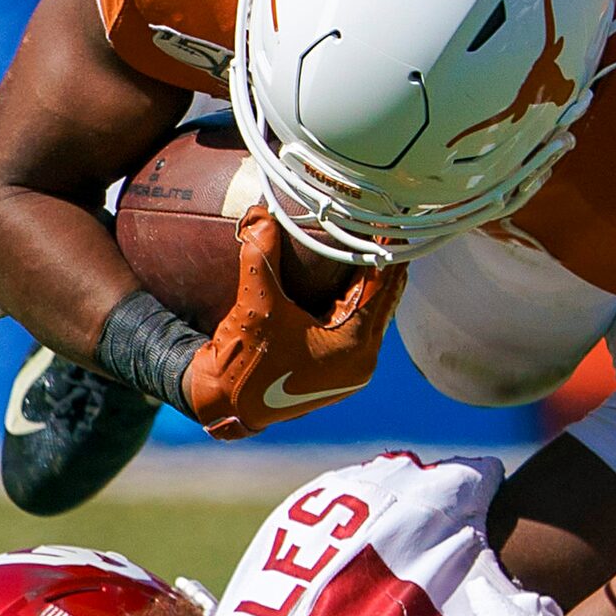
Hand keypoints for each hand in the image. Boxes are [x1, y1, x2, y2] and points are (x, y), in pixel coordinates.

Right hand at [186, 206, 403, 440]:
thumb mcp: (255, 303)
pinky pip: (360, 328)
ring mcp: (354, 370)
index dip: (385, 251)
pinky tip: (353, 278)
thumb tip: (261, 212)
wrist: (227, 404)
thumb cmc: (244, 361)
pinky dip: (359, 302)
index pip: (382, 287)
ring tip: (373, 245)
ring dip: (373, 283)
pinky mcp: (341, 371)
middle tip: (384, 224)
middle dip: (384, 264)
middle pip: (385, 300)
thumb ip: (261, 254)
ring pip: (375, 315)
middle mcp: (363, 362)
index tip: (389, 221)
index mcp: (354, 347)